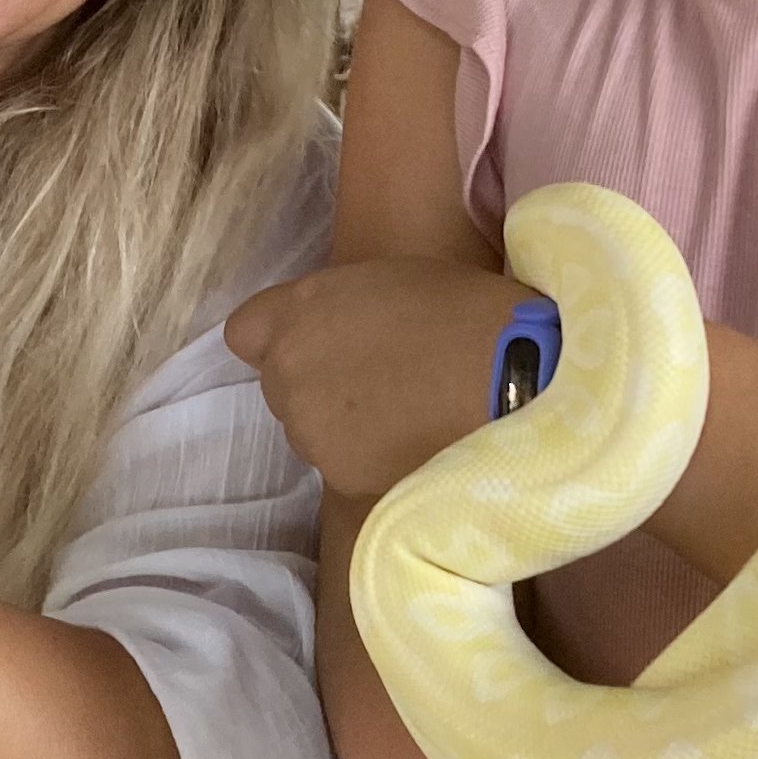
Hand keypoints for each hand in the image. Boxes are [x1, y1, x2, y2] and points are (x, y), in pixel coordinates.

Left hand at [227, 255, 524, 497]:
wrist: (512, 379)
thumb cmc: (463, 311)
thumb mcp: (388, 279)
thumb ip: (336, 307)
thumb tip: (330, 334)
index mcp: (298, 313)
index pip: (245, 332)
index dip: (281, 336)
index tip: (321, 339)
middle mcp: (288, 375)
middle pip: (280, 385)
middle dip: (316, 383)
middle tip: (381, 377)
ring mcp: (311, 433)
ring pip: (310, 431)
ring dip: (341, 424)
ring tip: (406, 413)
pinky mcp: (340, 479)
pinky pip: (342, 464)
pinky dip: (368, 457)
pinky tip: (416, 442)